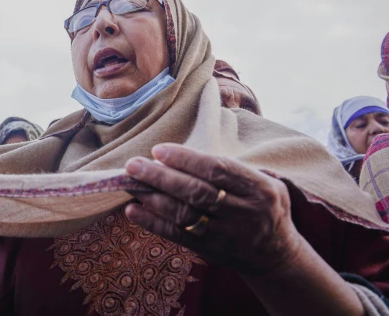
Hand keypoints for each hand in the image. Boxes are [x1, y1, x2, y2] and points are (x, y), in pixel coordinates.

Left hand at [124, 144, 302, 275]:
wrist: (277, 256)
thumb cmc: (264, 207)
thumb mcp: (265, 183)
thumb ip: (232, 169)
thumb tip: (183, 154)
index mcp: (258, 189)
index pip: (218, 170)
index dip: (186, 159)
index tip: (159, 150)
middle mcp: (244, 212)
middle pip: (197, 192)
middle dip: (162, 177)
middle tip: (134, 165)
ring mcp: (226, 234)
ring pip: (185, 215)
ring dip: (153, 198)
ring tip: (129, 183)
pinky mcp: (210, 250)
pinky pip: (177, 236)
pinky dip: (153, 222)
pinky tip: (133, 210)